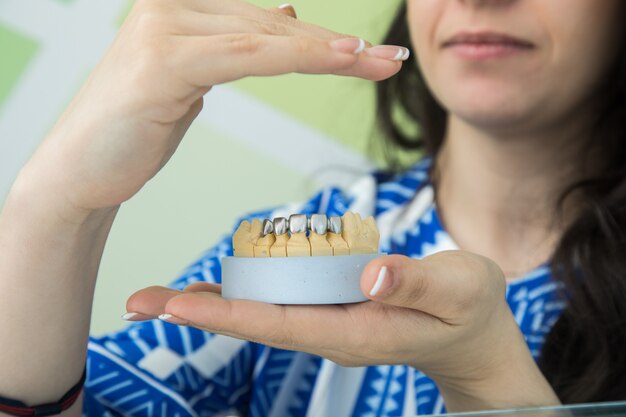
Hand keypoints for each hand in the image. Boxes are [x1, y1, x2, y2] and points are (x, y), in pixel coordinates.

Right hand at [19, 0, 404, 216]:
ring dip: (327, 51)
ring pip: (266, 37)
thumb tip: (280, 17)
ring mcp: (164, 29)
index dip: (321, 39)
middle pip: (274, 26)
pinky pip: (244, 56)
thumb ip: (233, 45)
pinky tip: (336, 60)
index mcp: (182, 11)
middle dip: (336, 47)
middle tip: (389, 62)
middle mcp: (172, 8)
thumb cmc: (134, 129)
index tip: (369, 56)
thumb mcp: (192, 77)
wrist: (79, 171)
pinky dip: (294, 59)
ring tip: (377, 63)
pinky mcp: (162, 60)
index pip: (268, 22)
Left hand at [126, 251, 559, 410]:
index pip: (281, 324)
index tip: (180, 307)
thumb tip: (371, 276)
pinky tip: (219, 284)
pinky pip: (279, 302)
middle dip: (200, 314)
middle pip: (256, 324)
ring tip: (162, 296)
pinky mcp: (331, 309)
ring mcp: (329, 322)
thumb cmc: (469, 310)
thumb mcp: (460, 289)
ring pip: (261, 314)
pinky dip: (243, 294)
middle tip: (143, 301)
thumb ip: (419, 282)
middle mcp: (332, 331)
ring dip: (212, 305)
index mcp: (357, 331)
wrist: (473, 332)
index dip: (229, 316)